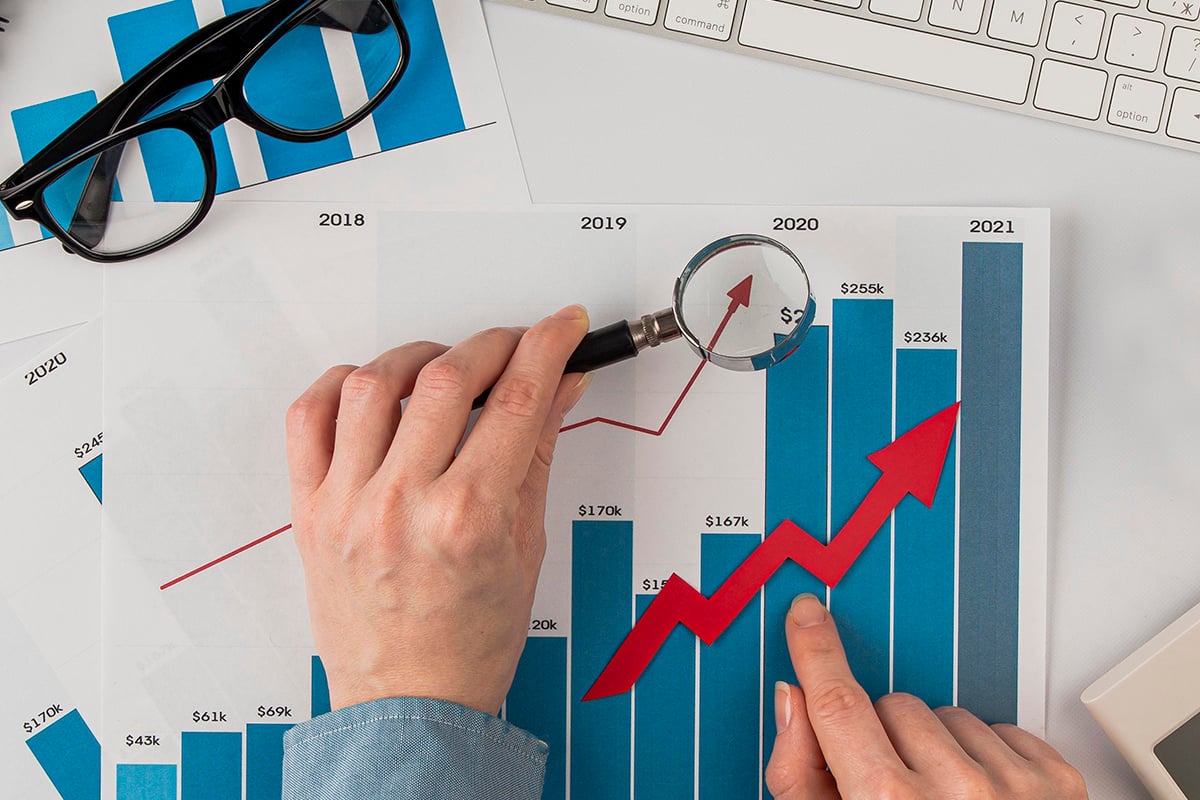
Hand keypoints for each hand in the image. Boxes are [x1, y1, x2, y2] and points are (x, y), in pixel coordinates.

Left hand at [285, 306, 590, 715]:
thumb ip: (537, 452)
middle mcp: (401, 505)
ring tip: (444, 368)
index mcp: (467, 519)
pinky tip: (373, 389)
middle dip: (493, 344)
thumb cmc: (471, 642)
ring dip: (419, 356)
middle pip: (448, 379)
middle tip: (515, 345)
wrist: (410, 703)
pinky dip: (340, 385)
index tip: (561, 327)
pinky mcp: (309, 511)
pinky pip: (307, 418)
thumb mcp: (526, 545)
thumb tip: (559, 388)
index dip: (547, 346)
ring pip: (373, 383)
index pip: (515, 400)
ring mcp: (347, 505)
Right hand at [765, 594, 1086, 799]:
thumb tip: (794, 700)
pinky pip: (1000, 728)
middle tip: (893, 793)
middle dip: (883, 737)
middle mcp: (955, 794)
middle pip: (891, 707)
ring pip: (946, 714)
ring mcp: (1013, 787)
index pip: (838, 704)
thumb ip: (801, 776)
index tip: (807, 614)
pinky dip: (985, 755)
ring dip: (936, 747)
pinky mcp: (1058, 785)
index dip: (816, 650)